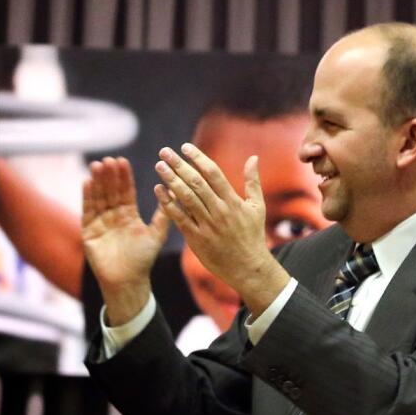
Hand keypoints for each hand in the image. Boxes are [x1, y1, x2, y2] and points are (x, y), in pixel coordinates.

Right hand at [82, 156, 172, 324]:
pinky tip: (86, 182)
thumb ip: (164, 213)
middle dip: (109, 176)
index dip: (124, 177)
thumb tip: (173, 190)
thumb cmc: (143, 260)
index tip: (123, 161)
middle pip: (110, 191)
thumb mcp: (157, 234)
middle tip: (109, 159)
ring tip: (97, 165)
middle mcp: (113, 216)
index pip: (125, 191)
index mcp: (128, 215)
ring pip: (98, 198)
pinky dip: (86, 197)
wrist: (127, 282)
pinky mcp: (88, 232)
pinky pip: (87, 211)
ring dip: (97, 182)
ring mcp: (100, 223)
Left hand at [154, 144, 288, 317]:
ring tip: (159, 166)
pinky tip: (158, 190)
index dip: (198, 158)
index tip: (184, 147)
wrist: (247, 267)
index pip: (213, 174)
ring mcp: (206, 225)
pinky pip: (179, 218)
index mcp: (233, 201)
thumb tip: (253, 157)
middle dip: (179, 165)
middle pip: (196, 182)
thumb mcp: (256, 207)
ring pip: (185, 198)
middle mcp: (219, 211)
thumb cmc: (252, 235)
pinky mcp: (196, 238)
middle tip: (164, 151)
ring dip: (170, 180)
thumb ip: (253, 182)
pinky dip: (168, 204)